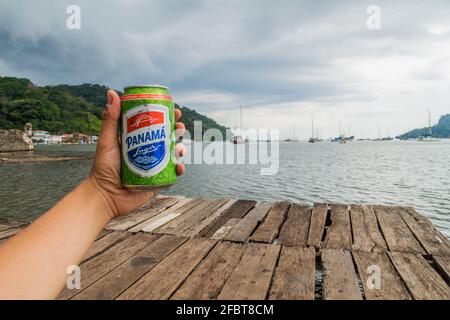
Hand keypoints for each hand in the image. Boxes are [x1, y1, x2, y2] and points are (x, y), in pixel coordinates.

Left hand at [87, 90, 184, 218]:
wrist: (105, 196)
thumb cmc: (102, 168)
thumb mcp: (107, 140)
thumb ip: (110, 119)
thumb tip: (111, 92)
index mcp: (137, 140)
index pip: (155, 125)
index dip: (166, 116)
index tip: (174, 109)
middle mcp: (147, 152)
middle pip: (167, 137)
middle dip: (178, 131)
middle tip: (180, 127)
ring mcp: (154, 166)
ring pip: (173, 155)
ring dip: (181, 149)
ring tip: (180, 148)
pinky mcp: (157, 181)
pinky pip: (173, 174)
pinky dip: (179, 170)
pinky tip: (180, 166)